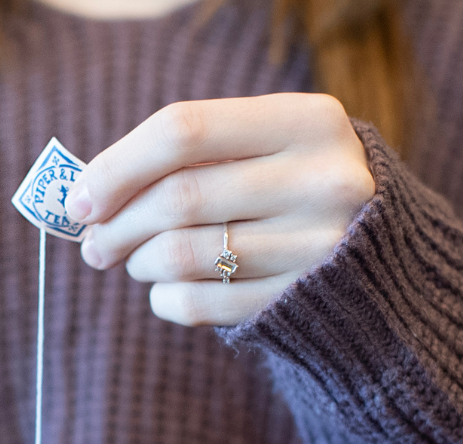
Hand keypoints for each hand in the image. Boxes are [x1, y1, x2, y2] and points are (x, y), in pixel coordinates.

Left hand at [65, 93, 374, 326]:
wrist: (383, 266)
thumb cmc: (297, 196)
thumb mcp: (268, 152)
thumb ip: (193, 158)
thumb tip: (89, 193)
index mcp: (309, 120)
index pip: (184, 131)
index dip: (117, 166)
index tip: (80, 199)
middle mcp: (323, 180)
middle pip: (178, 198)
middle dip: (117, 225)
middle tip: (93, 244)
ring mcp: (317, 247)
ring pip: (184, 255)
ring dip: (140, 263)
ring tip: (136, 263)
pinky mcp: (301, 304)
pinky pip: (200, 304)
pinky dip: (164, 301)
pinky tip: (165, 292)